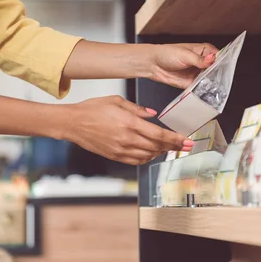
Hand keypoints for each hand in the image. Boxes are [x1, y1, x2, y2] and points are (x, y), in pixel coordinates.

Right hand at [65, 96, 193, 165]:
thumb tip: (152, 114)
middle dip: (174, 147)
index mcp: (130, 123)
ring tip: (169, 148)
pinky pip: (137, 160)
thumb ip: (137, 109)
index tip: (187, 141)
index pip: (160, 135)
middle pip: (158, 147)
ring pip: (149, 155)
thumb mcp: (117, 101)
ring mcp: (121, 150)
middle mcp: (127, 139)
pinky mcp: (115, 156)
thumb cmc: (92, 110)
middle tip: (185, 146)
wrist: (73, 123)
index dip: (176, 140)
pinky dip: (147, 158)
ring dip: (161, 152)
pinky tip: (151, 153)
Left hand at [149, 43, 218, 88]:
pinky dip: (203, 90)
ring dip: (211, 83)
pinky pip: (201, 88)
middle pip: (216, 70)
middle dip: (217, 75)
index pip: (218, 56)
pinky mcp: (192, 84)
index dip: (222, 62)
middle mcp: (203, 62)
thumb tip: (212, 59)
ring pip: (210, 80)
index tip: (224, 68)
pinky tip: (204, 90)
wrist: (153, 64)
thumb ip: (199, 59)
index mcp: (203, 51)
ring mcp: (198, 74)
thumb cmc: (167, 54)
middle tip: (217, 78)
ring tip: (211, 84)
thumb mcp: (185, 54)